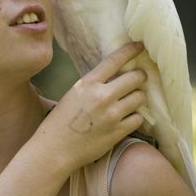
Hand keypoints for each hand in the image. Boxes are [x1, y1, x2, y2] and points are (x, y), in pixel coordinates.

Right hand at [36, 42, 146, 171]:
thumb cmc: (60, 121)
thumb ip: (93, 85)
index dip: (130, 51)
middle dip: (140, 77)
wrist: (55, 149)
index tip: (140, 46)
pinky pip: (138, 118)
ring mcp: (112, 115)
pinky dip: (135, 117)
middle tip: (139, 78)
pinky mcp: (118, 132)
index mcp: (88, 84)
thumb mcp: (73, 94)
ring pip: (139, 98)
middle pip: (134, 78)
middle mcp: (102, 96)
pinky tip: (126, 118)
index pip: (114, 61)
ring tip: (130, 100)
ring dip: (137, 97)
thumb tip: (113, 77)